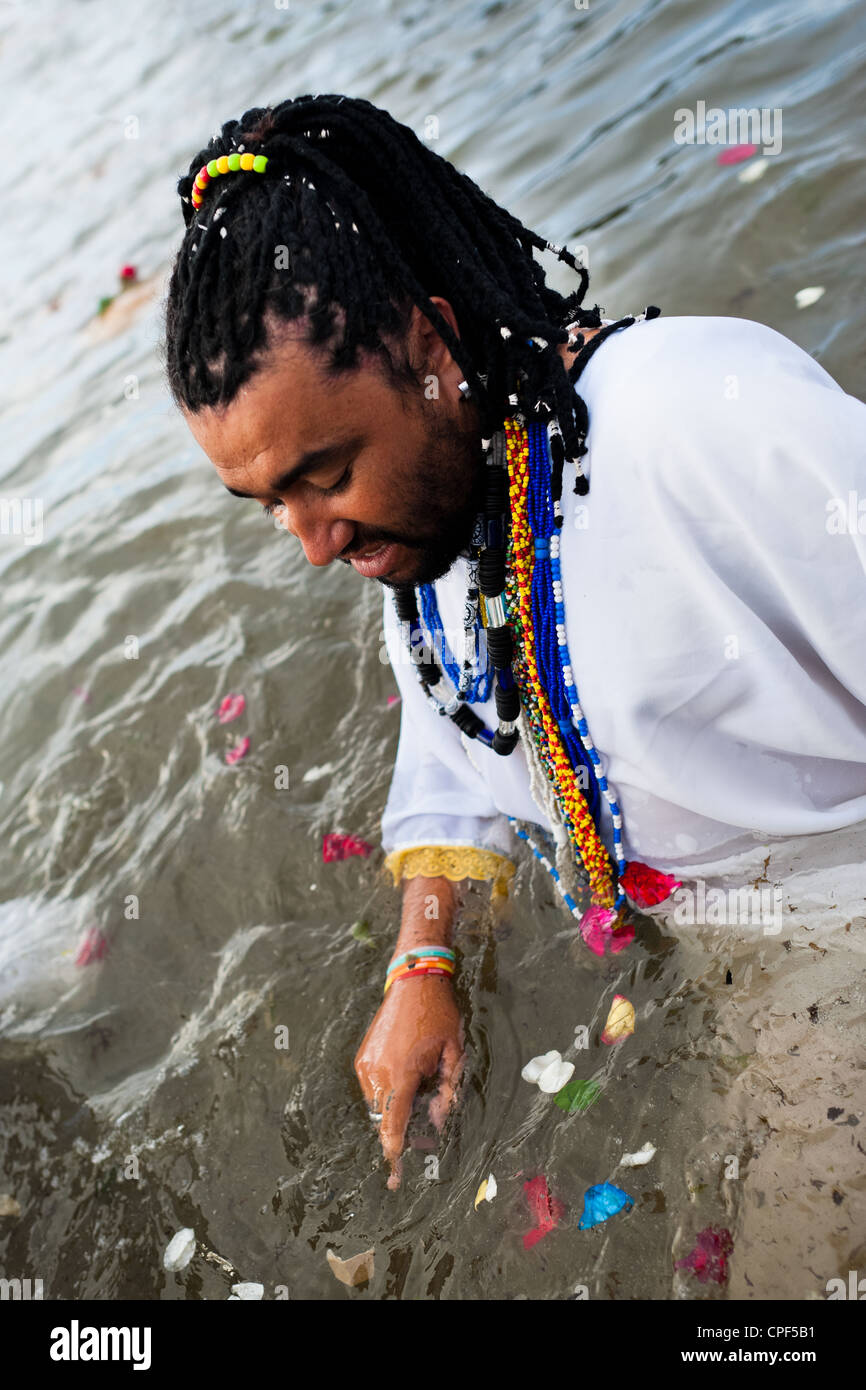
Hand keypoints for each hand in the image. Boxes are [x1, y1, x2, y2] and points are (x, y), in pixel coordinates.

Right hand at [354, 975, 464, 1189]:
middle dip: (402, 1131)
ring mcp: (366, 1065)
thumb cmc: (439, 1016)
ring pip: (378, 1105)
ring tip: (423, 1089)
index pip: (393, 1127)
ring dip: (396, 1109)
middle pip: (384, 1120)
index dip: (394, 1155)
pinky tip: (410, 1076)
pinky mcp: (362, 1058)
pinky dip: (389, 1092)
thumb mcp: (454, 1054)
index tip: (395, 1178)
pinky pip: (374, 1087)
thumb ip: (447, 1093)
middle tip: (427, 1121)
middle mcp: (377, 1073)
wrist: (413, 981)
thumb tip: (438, 1121)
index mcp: (402, 1074)